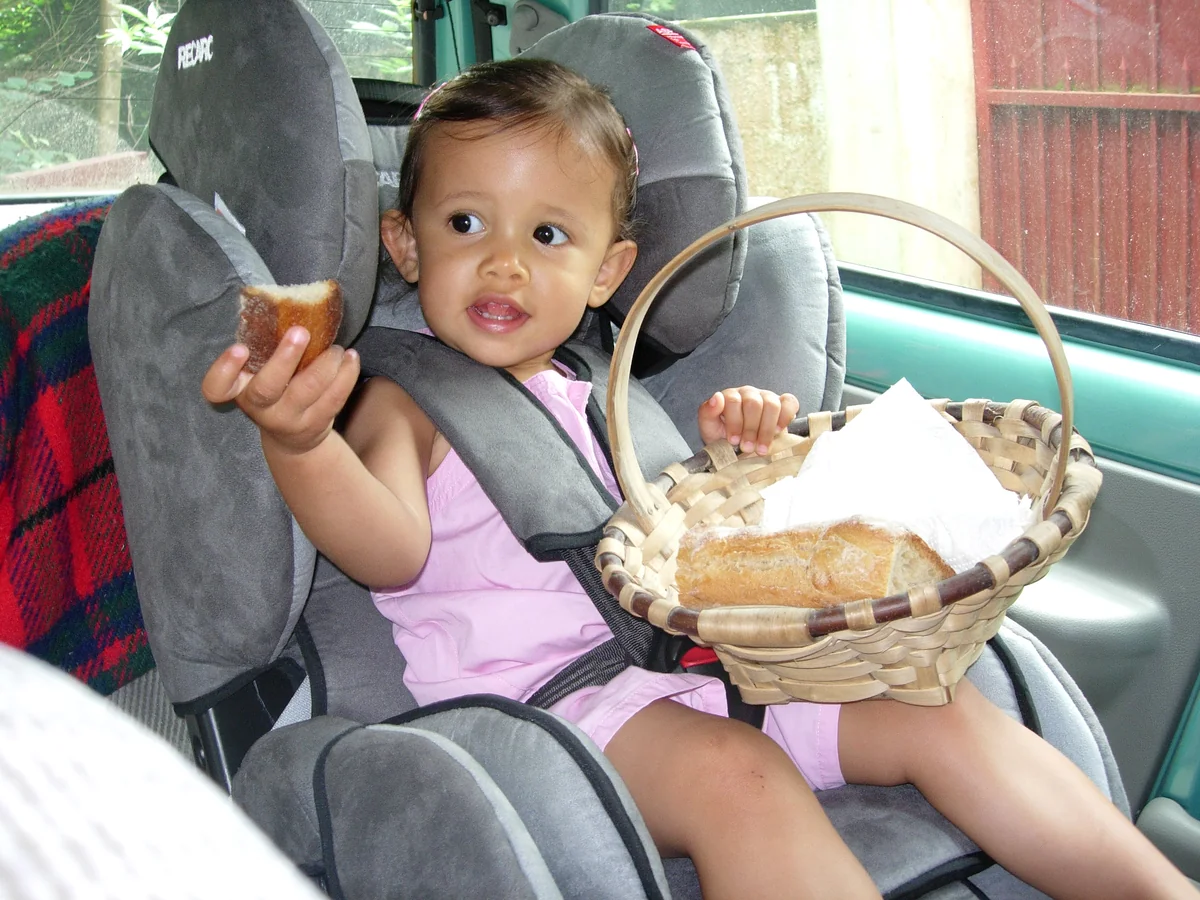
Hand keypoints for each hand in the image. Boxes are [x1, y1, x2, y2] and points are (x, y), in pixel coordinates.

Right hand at [201, 325, 360, 455]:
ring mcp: (288, 419)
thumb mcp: (259, 374)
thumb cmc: (274, 391)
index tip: (239, 348)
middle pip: (267, 388)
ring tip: (335, 347)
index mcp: (239, 390)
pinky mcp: (316, 423)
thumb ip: (264, 350)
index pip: (216, 388)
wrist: (293, 439)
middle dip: (285, 358)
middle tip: (301, 331)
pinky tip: (350, 357)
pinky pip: (335, 398)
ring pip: (308, 390)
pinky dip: (346, 374)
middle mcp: (260, 408)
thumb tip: (283, 305)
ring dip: (326, 362)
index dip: (224, 369)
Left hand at [697, 386, 798, 455]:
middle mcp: (749, 393)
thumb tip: (716, 398)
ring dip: (766, 429)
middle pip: (753, 404)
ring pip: (771, 404)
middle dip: (750, 429)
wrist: (739, 448)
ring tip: (761, 448)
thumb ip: (707, 412)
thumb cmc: (723, 437)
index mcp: (730, 396)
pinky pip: (789, 403)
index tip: (733, 441)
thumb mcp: (709, 427)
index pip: (733, 400)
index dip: (734, 422)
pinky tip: (778, 431)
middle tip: (747, 448)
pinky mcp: (782, 404)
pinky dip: (786, 417)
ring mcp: (767, 397)